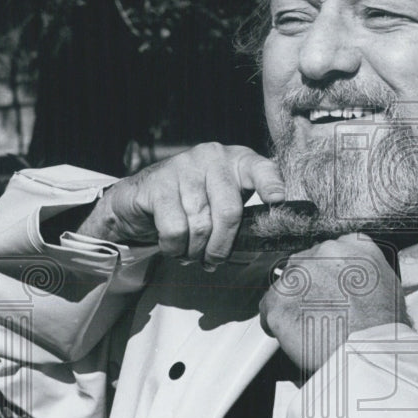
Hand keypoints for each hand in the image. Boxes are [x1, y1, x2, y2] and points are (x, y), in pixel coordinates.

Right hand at [78, 143, 284, 268]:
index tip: (278, 201)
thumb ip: (244, 213)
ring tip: (191, 253)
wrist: (140, 199)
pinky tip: (173, 246)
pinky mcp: (158, 184)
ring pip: (200, 225)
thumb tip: (266, 237)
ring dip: (196, 251)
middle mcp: (212, 157)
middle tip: (214, 260)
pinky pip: (175, 230)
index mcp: (237, 161)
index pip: (262, 169)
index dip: (271, 185)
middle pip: (229, 212)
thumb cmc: (192, 203)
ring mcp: (183, 167)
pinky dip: (174, 248)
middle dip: (222, 246)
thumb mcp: (222, 201)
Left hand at [258, 234, 408, 372]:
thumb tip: (356, 282)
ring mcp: (300, 274)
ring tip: (312, 326)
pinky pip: (268, 306)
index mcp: (355, 245)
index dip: (330, 274)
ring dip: (295, 303)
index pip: (333, 251)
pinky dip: (276, 321)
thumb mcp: (389, 285)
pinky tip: (295, 334)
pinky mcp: (279, 298)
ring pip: (288, 284)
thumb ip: (366, 273)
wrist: (370, 351)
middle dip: (310, 287)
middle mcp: (325, 252)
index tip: (331, 289)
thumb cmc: (384, 327)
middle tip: (322, 311)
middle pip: (306, 264)